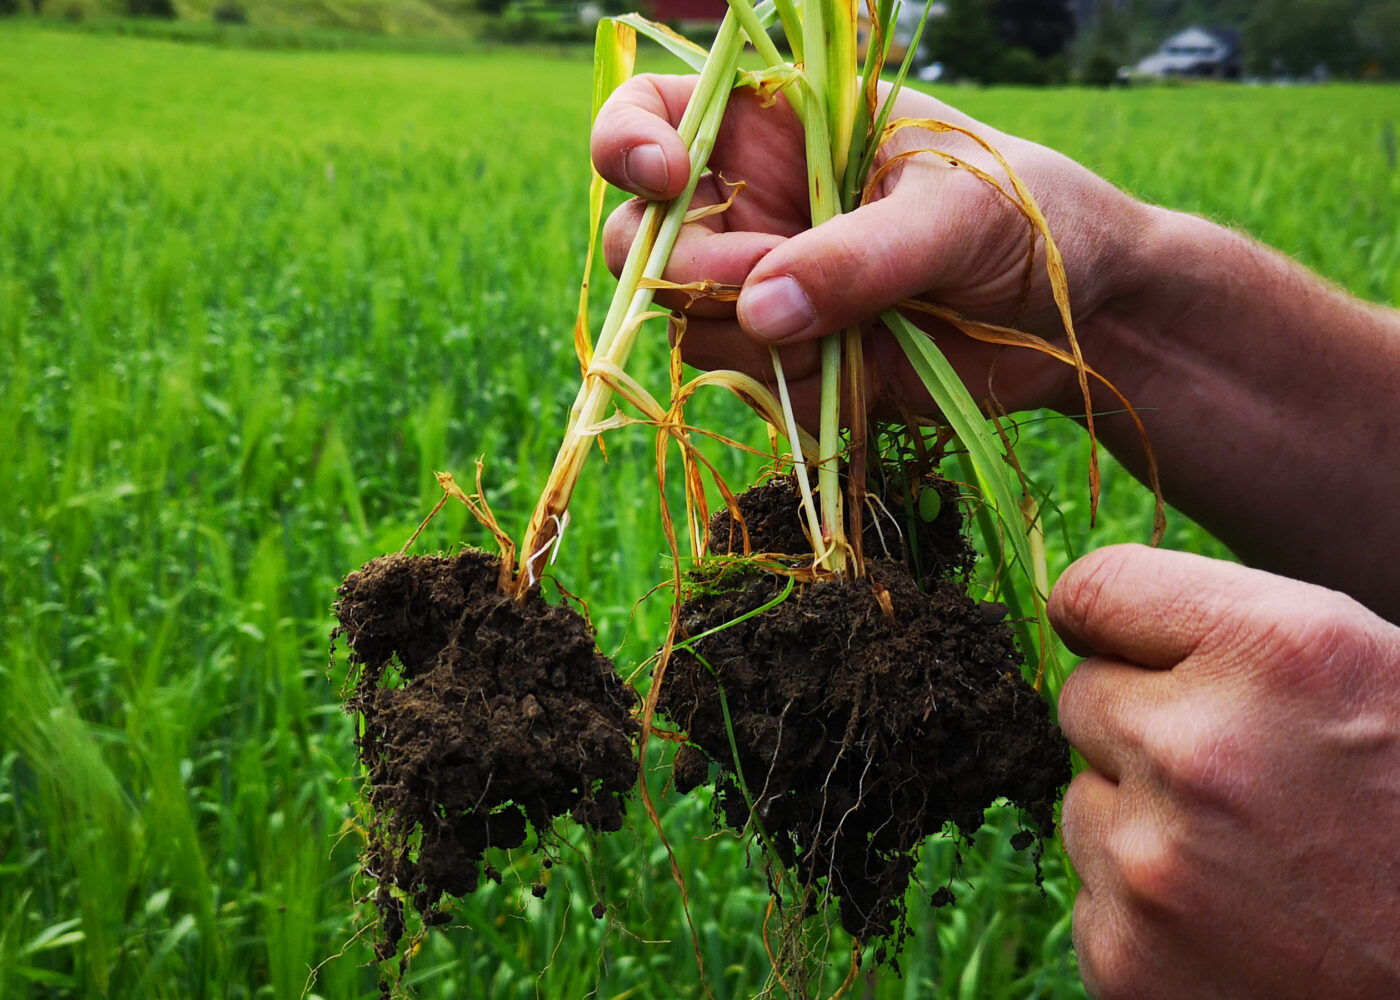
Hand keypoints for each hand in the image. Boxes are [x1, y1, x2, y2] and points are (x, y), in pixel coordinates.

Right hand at [591, 74, 1155, 426]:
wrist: (1084, 319)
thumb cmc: (1031, 217)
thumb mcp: (957, 213)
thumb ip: (862, 254)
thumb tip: (758, 307)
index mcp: (783, 129)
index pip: (656, 117)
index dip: (629, 143)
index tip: (666, 176)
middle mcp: (757, 207)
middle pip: (644, 236)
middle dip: (686, 267)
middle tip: (760, 286)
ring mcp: (770, 290)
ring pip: (688, 323)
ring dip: (748, 339)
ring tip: (850, 333)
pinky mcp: (793, 362)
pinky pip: (747, 385)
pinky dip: (791, 388)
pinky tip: (865, 371)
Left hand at [1052, 544, 1399, 998]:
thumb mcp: (1364, 667)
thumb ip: (1226, 632)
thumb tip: (1092, 620)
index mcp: (1275, 653)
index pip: (1093, 591)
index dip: (1106, 622)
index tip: (1124, 646)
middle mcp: (1200, 750)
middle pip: (1081, 699)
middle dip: (1138, 726)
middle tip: (1234, 774)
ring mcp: (1153, 864)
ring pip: (1082, 801)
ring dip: (1140, 820)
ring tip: (1251, 856)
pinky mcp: (1127, 957)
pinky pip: (1092, 895)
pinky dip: (1144, 908)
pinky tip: (1235, 922)